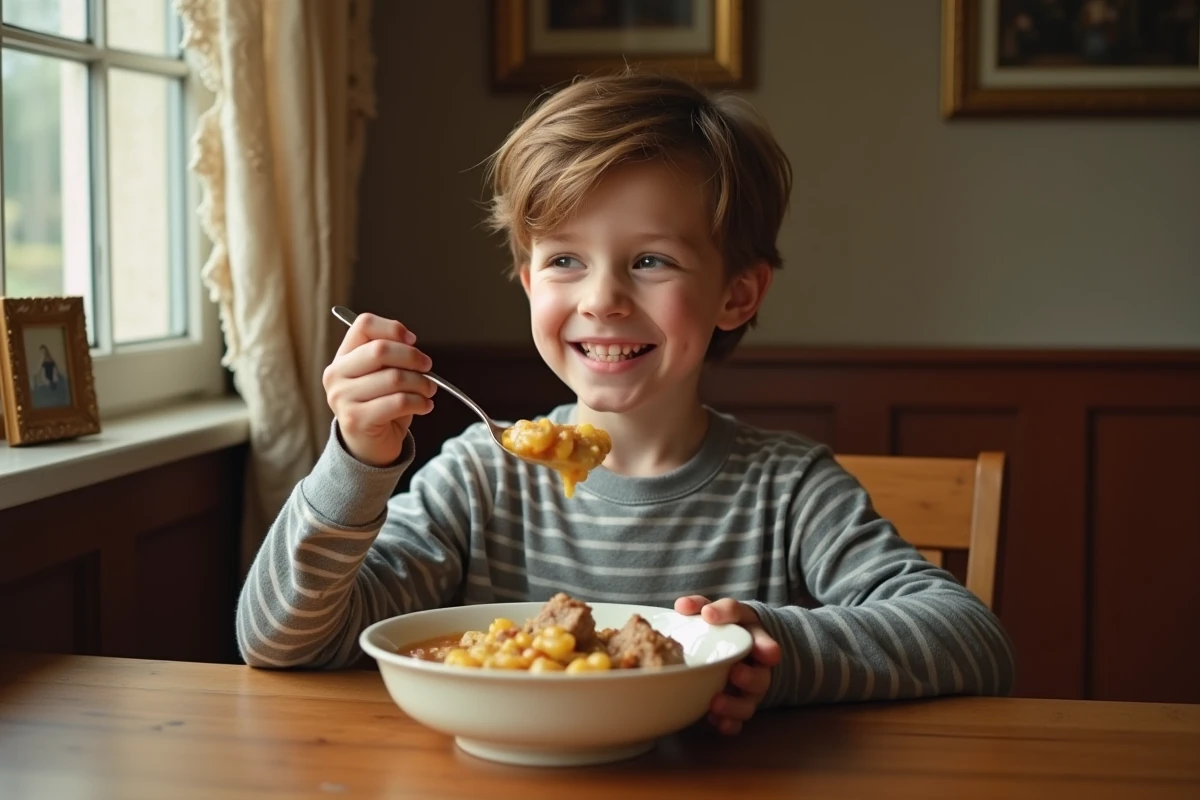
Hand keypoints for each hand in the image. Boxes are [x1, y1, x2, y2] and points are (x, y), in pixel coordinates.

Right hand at [322, 312, 436, 466]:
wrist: (369, 448)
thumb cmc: (381, 406)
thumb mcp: (382, 376)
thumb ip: (391, 358)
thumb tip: (412, 346)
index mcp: (342, 357)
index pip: (364, 325)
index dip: (392, 328)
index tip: (412, 341)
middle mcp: (336, 375)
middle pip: (380, 349)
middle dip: (412, 357)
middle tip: (428, 367)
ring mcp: (342, 398)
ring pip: (394, 378)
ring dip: (422, 383)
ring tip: (429, 391)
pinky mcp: (356, 419)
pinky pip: (398, 402)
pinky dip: (420, 402)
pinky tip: (426, 406)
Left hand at [674, 596, 781, 734]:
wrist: (743, 648)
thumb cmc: (725, 628)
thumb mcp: (715, 611)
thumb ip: (699, 606)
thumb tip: (681, 605)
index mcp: (749, 630)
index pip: (741, 619)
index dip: (728, 616)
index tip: (710, 616)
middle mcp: (755, 661)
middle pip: (761, 673)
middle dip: (751, 676)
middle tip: (735, 672)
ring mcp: (750, 687)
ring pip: (751, 701)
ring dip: (735, 704)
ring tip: (716, 702)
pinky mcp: (741, 706)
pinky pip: (740, 720)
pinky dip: (730, 723)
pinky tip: (716, 721)